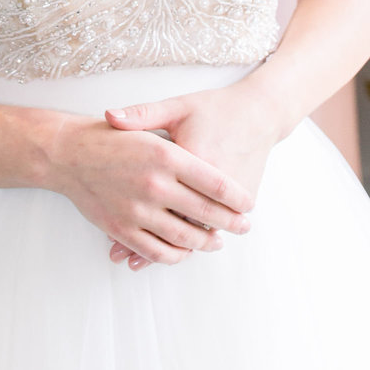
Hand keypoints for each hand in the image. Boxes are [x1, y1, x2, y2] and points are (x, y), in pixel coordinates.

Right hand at [47, 112, 252, 269]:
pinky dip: (176, 255)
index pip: (216, 184)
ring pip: (185, 237)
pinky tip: (185, 251)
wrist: (66, 153)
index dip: (237, 197)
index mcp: (166, 155)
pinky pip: (157, 251)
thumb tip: (218, 162)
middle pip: (206, 213)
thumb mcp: (149, 123)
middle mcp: (154, 184)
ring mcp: (137, 210)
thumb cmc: (110, 137)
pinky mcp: (121, 229)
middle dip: (231, 223)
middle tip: (243, 226)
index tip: (248, 203)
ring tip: (217, 242)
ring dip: (206, 243)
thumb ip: (184, 143)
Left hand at [104, 82, 276, 269]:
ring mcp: (232, 192)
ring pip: (198, 229)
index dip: (133, 214)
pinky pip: (218, 225)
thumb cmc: (214, 108)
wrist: (261, 112)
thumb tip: (108, 116)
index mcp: (191, 156)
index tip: (110, 231)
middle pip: (177, 218)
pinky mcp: (245, 197)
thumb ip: (142, 114)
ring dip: (170, 247)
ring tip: (141, 261)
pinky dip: (196, 237)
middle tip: (123, 259)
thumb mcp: (177, 107)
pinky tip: (177, 249)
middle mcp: (212, 178)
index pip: (159, 193)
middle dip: (147, 241)